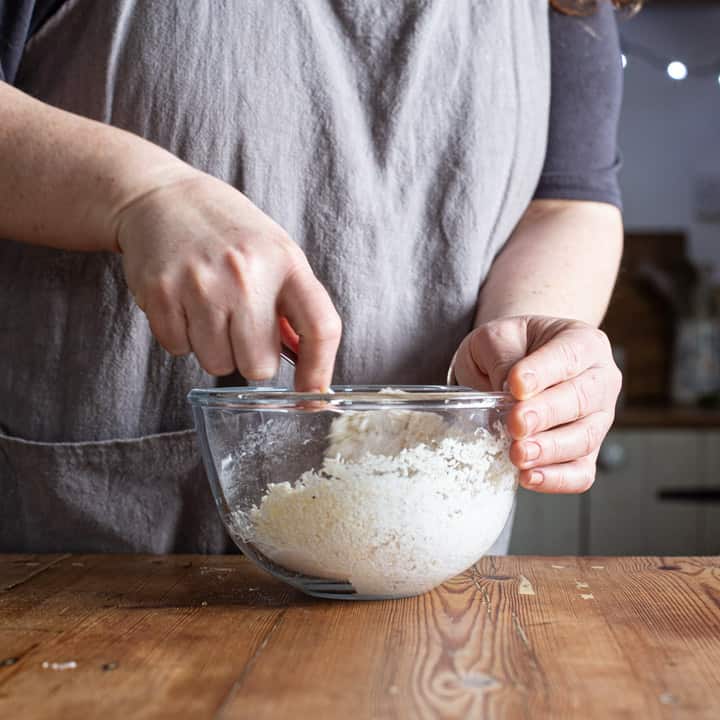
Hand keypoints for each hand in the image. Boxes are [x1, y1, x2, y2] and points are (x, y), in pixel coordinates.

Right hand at [115, 170, 340, 390]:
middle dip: (252, 359)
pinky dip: (181, 337)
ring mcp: (201, 284)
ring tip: (209, 308)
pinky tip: (183, 303)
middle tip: (240, 327)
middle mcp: (246, 274)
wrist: (164, 198)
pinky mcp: (161, 292)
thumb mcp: (276, 255)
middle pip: (260, 366)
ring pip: (218, 364)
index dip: (320, 372)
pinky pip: (178, 350)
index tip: (313, 396)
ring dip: (215, 348)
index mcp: (286, 263)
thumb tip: (311, 372)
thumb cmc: (230, 234)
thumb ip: (293, 309)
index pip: (321, 329)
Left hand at [452, 316, 621, 492]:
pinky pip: (581, 472)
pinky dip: (557, 479)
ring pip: (584, 438)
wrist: (509, 365)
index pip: (569, 356)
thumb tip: (508, 388)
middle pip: (582, 399)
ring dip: (550, 449)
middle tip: (516, 423)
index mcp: (582, 343)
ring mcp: (597, 419)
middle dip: (546, 414)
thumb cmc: (508, 348)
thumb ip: (502, 356)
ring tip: (518, 454)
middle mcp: (599, 380)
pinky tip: (528, 477)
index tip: (514, 385)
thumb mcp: (497, 336)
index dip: (543, 373)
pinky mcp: (585, 453)